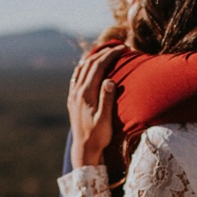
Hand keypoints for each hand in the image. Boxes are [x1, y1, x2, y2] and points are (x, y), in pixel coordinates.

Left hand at [67, 44, 120, 168]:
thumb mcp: (105, 120)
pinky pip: (77, 77)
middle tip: (119, 47)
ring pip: (82, 69)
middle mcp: (77, 92)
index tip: (123, 49)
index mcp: (86, 94)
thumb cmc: (98, 136)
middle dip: (104, 53)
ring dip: (94, 57)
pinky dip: (85, 67)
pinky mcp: (73, 100)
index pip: (98, 67)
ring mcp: (73, 95)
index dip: (110, 55)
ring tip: (106, 52)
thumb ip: (107, 99)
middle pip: (90, 64)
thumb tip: (110, 80)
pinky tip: (90, 66)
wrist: (84, 149)